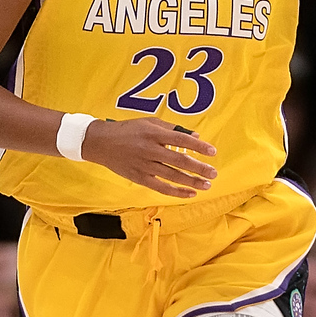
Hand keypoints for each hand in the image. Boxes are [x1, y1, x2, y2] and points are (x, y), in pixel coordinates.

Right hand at [81, 117, 217, 196]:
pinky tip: (190, 194)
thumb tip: (195, 137)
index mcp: (153, 133)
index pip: (181, 140)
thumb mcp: (149, 122)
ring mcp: (144, 165)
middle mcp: (150, 149)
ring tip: (207, 185)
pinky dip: (176, 192)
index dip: (198, 147)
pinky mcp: (139, 177)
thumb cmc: (128, 130)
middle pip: (179, 161)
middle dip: (199, 168)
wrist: (101, 143)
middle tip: (214, 173)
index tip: (212, 152)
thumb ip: (172, 129)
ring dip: (191, 182)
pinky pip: (161, 187)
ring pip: (172, 176)